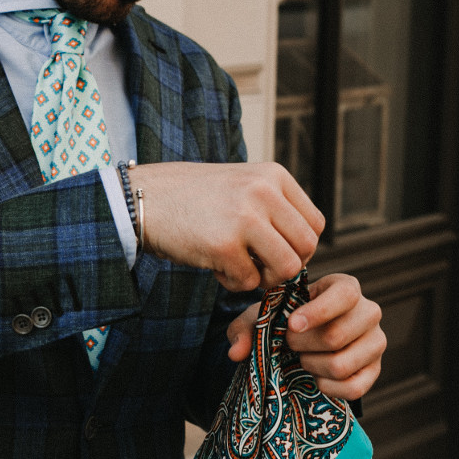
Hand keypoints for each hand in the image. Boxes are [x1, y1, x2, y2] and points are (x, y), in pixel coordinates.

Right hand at [127, 162, 323, 290]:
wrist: (144, 198)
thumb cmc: (194, 197)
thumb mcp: (243, 184)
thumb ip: (274, 206)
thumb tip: (304, 247)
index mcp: (274, 175)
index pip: (315, 224)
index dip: (300, 246)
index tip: (276, 251)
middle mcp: (264, 192)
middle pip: (307, 247)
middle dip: (285, 266)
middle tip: (260, 266)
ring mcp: (245, 218)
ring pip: (287, 268)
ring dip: (265, 278)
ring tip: (240, 269)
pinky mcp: (224, 245)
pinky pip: (250, 281)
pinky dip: (234, 282)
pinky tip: (215, 267)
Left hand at [225, 273, 383, 400]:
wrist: (306, 341)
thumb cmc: (288, 321)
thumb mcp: (264, 316)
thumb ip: (246, 328)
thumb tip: (236, 351)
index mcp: (345, 288)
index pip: (345, 295)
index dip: (318, 311)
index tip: (291, 325)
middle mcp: (368, 312)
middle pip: (336, 336)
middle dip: (303, 346)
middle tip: (290, 345)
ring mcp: (376, 342)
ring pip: (342, 364)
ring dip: (313, 366)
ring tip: (303, 359)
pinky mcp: (375, 370)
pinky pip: (354, 388)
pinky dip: (328, 387)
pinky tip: (316, 378)